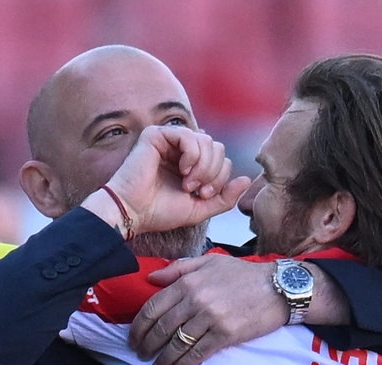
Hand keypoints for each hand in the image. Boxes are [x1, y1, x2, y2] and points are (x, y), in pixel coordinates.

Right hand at [102, 126, 250, 234]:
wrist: (134, 213)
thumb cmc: (160, 212)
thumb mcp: (200, 208)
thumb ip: (225, 198)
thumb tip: (246, 179)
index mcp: (191, 164)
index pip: (222, 158)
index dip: (220, 178)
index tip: (203, 195)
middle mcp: (181, 150)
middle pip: (217, 147)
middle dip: (214, 172)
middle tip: (197, 190)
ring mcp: (169, 140)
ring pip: (206, 140)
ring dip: (203, 166)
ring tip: (188, 183)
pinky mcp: (157, 135)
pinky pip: (188, 135)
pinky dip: (192, 154)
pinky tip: (182, 170)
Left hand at [128, 253, 287, 364]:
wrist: (279, 288)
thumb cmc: (244, 275)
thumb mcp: (209, 262)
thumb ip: (178, 269)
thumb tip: (152, 279)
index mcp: (188, 282)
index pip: (153, 307)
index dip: (138, 327)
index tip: (134, 338)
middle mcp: (196, 299)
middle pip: (161, 328)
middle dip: (147, 346)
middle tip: (141, 356)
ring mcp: (210, 318)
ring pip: (177, 344)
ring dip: (163, 360)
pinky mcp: (225, 334)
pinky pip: (197, 354)